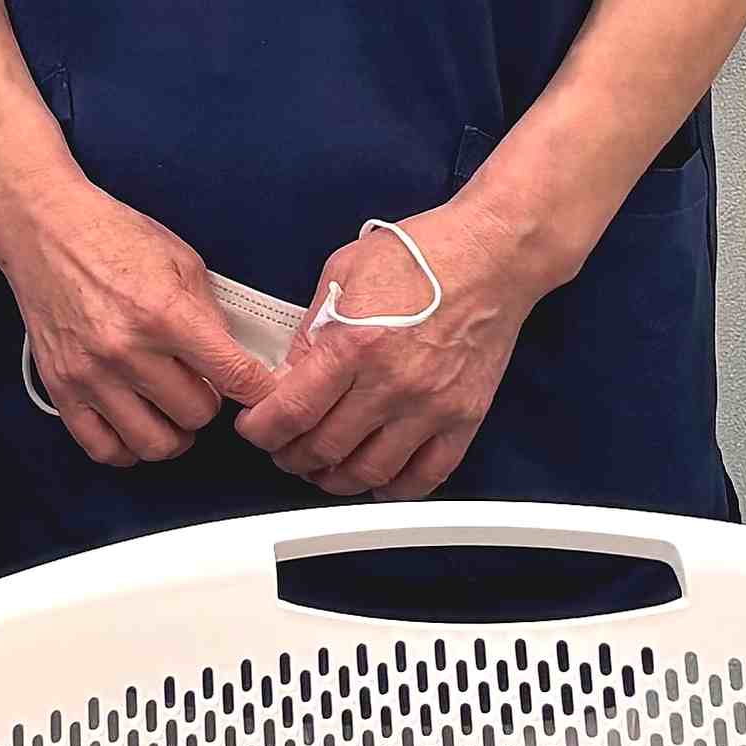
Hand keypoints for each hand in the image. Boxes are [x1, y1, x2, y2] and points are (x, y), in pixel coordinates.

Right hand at [0, 179, 270, 465]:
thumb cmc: (108, 235)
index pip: (234, 376)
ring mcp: (91, 374)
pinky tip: (136, 425)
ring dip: (173, 431)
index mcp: (164, 313)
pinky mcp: (61, 388)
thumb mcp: (179, 260)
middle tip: (200, 383)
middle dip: (208, 401)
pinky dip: (129, 448)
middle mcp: (127, 350)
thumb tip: (234, 358)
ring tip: (171, 410)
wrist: (42, 227)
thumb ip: (210, 314)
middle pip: (197, 415)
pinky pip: (104, 448)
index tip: (264, 397)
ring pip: (155, 443)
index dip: (260, 393)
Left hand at [233, 198, 543, 499]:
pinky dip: (394, 489)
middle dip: (291, 456)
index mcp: (354, 343)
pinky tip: (375, 481)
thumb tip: (287, 374)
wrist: (491, 256)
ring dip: (336, 479)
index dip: (262, 430)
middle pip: (325, 448)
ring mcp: (431, 406)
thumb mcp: (342, 273)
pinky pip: (427, 476)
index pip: (292, 410)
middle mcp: (392, 383)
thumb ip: (311, 329)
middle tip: (283, 449)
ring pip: (370, 471)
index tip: (254, 429)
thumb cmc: (418, 255)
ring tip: (321, 468)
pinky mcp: (464, 418)